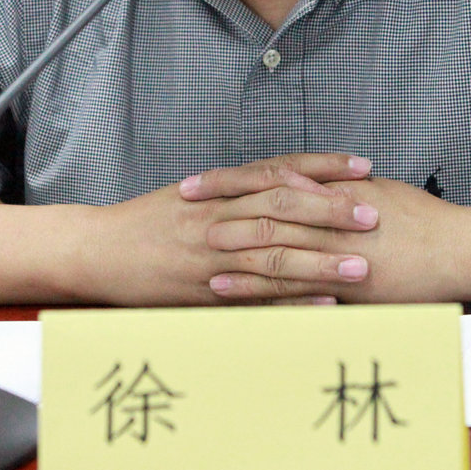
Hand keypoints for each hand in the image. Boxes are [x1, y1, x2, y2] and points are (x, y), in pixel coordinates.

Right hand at [86, 153, 378, 305]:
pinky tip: (325, 302)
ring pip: (273, 253)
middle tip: (372, 213)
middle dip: (331, 212)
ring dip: (321, 260)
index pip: (279, 170)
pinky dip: (292, 300)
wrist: (97, 250)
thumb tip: (285, 183)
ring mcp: (211, 256)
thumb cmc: (145, 223)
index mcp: (218, 190)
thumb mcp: (190, 195)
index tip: (362, 166)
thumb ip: (235, 190)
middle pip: (283, 208)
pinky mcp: (204, 292)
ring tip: (362, 264)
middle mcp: (217, 218)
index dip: (323, 167)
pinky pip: (254, 297)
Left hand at [197, 176, 470, 303]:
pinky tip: (225, 286)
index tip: (199, 179)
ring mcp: (334, 251)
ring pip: (270, 243)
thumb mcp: (379, 192)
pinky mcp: (343, 285)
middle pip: (262, 203)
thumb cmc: (426, 221)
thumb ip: (339, 190)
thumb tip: (312, 183)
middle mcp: (330, 216)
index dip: (232, 178)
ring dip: (228, 243)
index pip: (272, 178)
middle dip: (219, 202)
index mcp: (334, 189)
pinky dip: (253, 284)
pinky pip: (290, 285)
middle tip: (182, 201)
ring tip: (192, 244)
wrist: (460, 249)